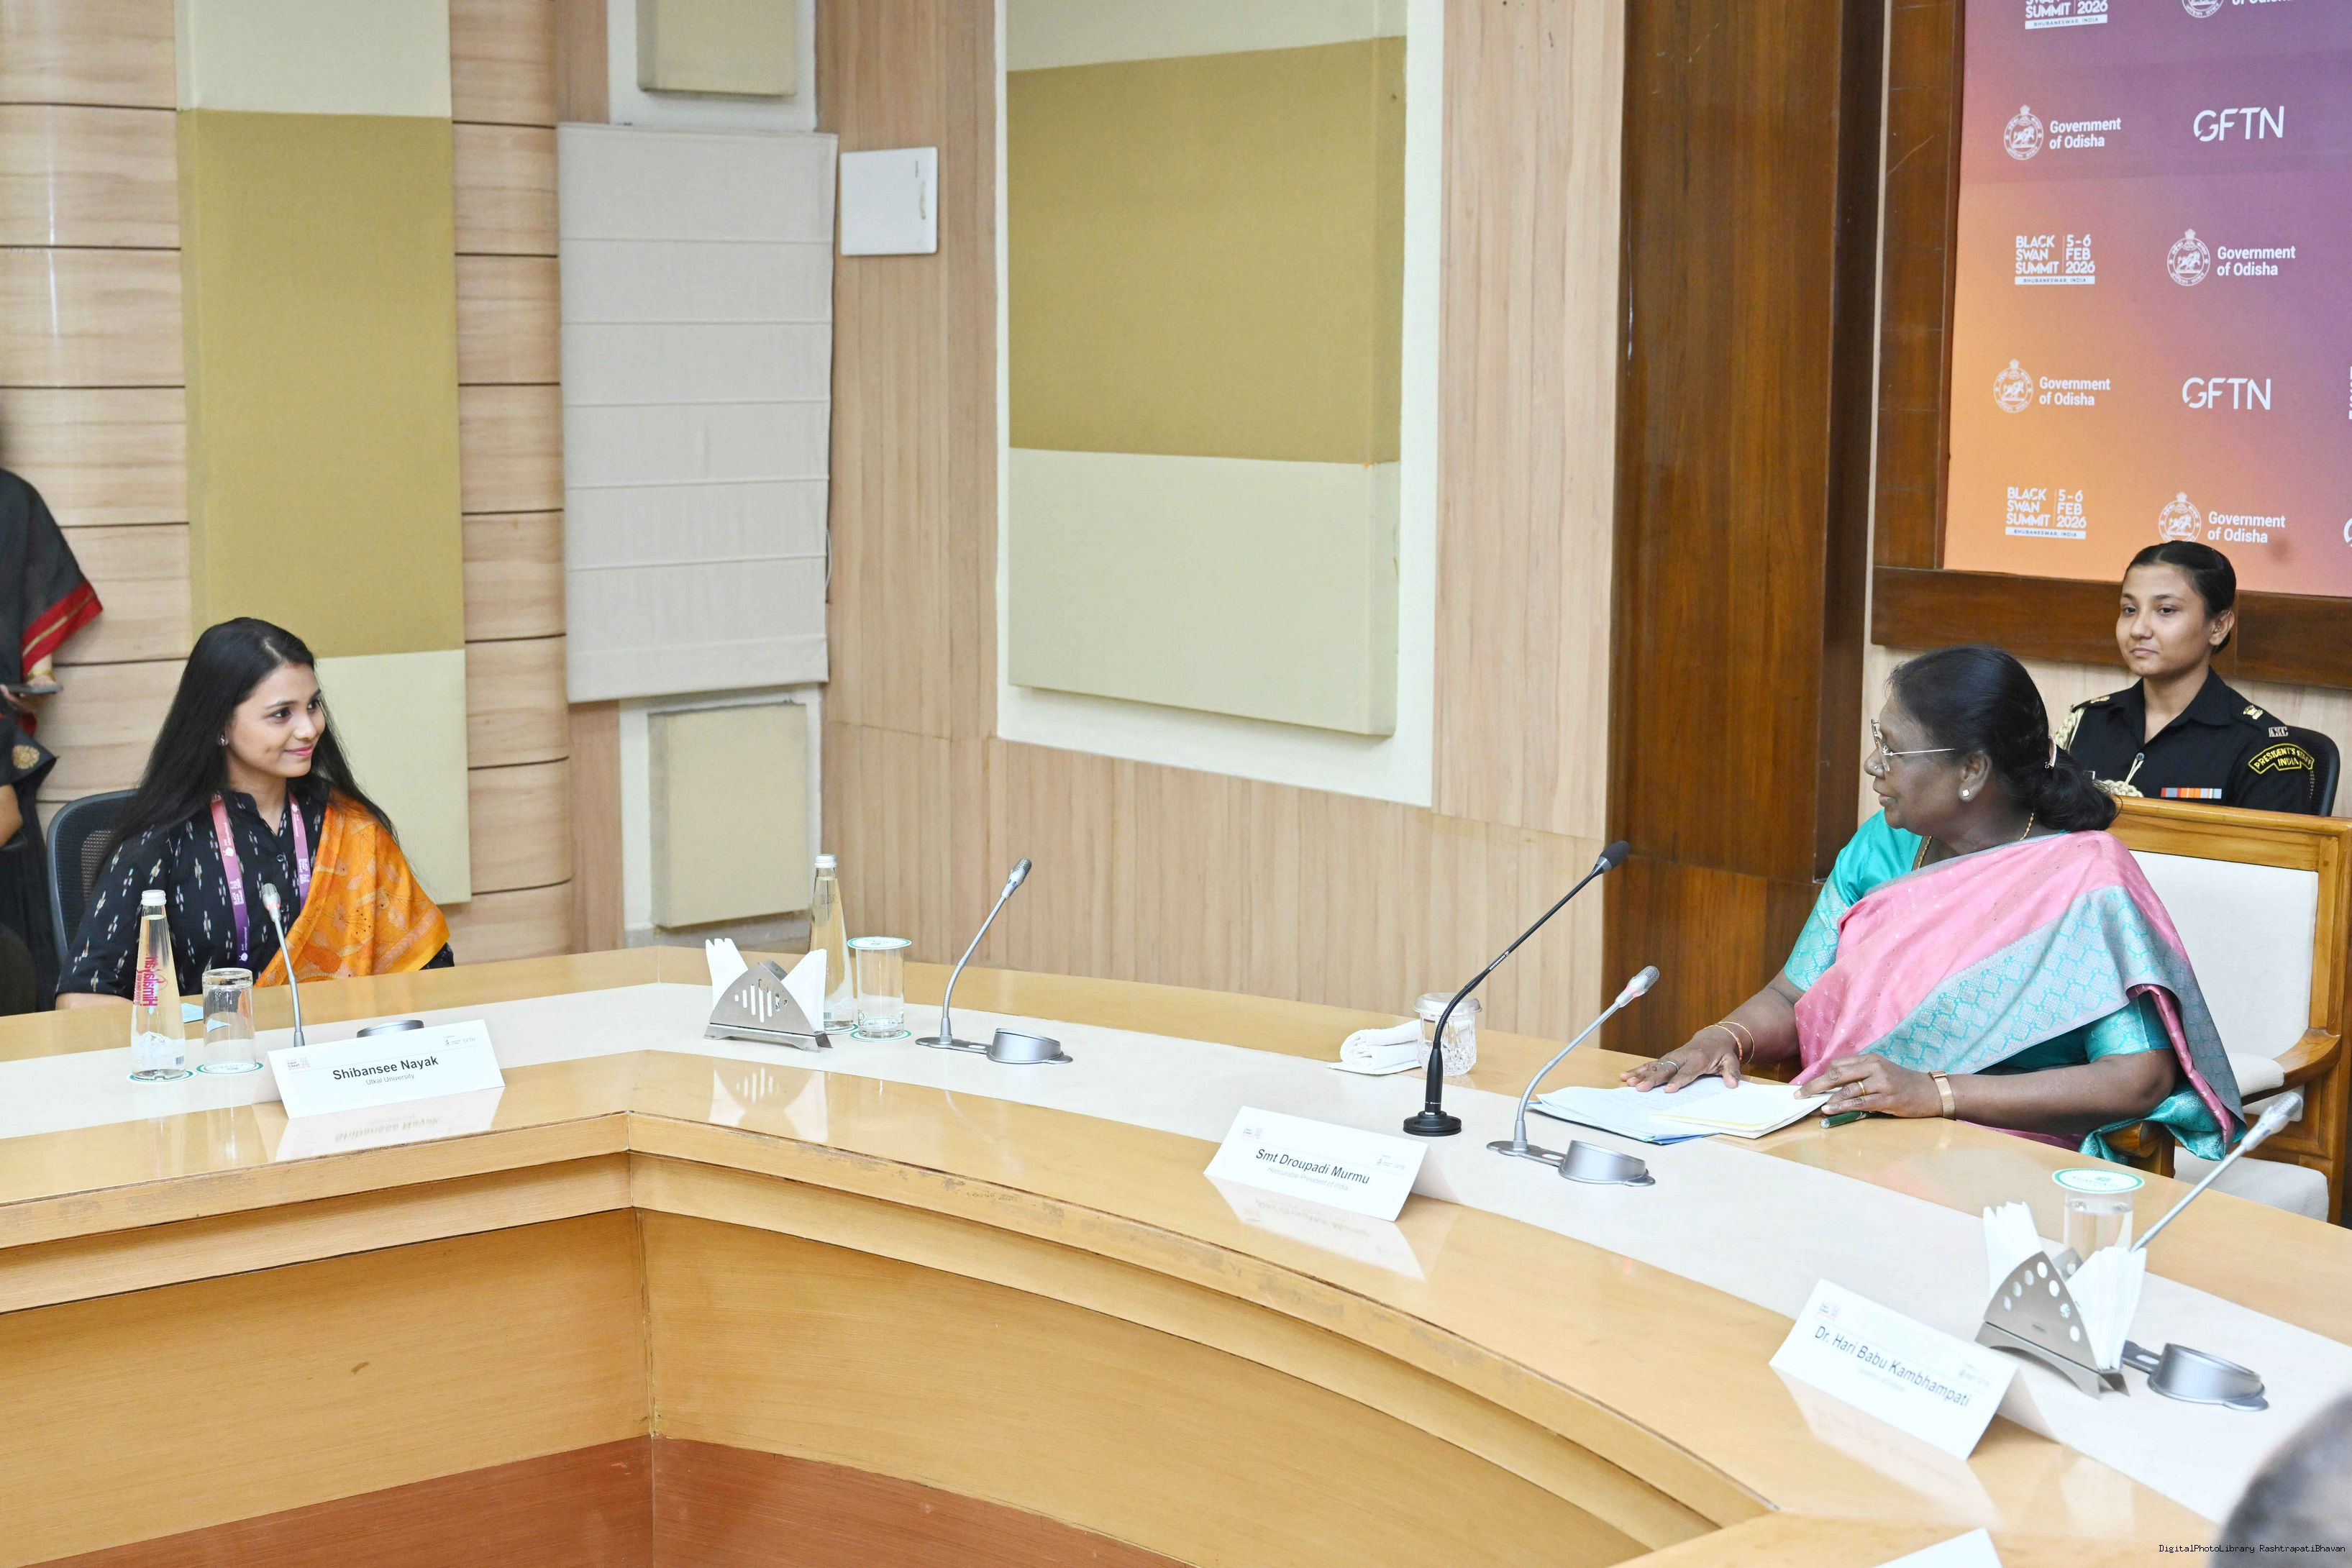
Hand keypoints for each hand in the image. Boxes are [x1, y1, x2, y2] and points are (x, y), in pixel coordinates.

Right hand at [1622, 1026, 1741, 1092]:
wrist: (1712, 1038)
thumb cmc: (1721, 1053)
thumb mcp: (1731, 1061)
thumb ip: (1731, 1072)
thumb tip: (1733, 1084)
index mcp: (1698, 1059)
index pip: (1687, 1072)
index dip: (1677, 1081)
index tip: (1668, 1090)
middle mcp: (1682, 1057)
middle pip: (1665, 1069)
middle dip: (1652, 1079)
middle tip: (1640, 1088)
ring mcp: (1672, 1057)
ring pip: (1654, 1066)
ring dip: (1641, 1074)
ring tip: (1628, 1081)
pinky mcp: (1666, 1059)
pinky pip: (1650, 1065)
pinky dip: (1638, 1070)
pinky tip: (1626, 1076)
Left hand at [1795, 1053, 1940, 1117]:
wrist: (1930, 1092)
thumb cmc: (1901, 1082)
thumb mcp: (1880, 1071)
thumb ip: (1858, 1074)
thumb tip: (1830, 1084)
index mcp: (1869, 1059)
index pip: (1837, 1064)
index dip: (1818, 1075)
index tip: (1804, 1084)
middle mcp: (1874, 1067)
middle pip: (1837, 1074)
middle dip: (1814, 1085)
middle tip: (1798, 1094)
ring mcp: (1881, 1082)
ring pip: (1847, 1089)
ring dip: (1826, 1098)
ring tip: (1811, 1105)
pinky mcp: (1887, 1098)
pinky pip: (1860, 1102)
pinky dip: (1843, 1106)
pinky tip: (1830, 1110)